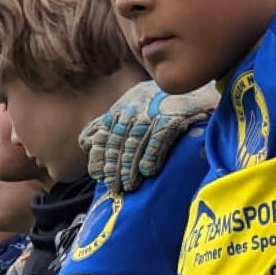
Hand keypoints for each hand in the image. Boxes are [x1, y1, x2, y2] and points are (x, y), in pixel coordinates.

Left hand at [81, 79, 217, 192]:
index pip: (105, 134)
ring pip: (136, 142)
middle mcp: (134, 109)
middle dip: (114, 166)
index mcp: (121, 108)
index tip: (97, 175)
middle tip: (114, 187)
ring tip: (129, 185)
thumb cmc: (155, 101)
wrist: (190, 87)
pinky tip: (148, 172)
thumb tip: (85, 143)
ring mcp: (153, 112)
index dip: (100, 156)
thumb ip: (106, 124)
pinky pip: (158, 138)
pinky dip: (152, 155)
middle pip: (119, 142)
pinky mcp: (172, 117)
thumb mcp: (128, 106)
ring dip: (130, 166)